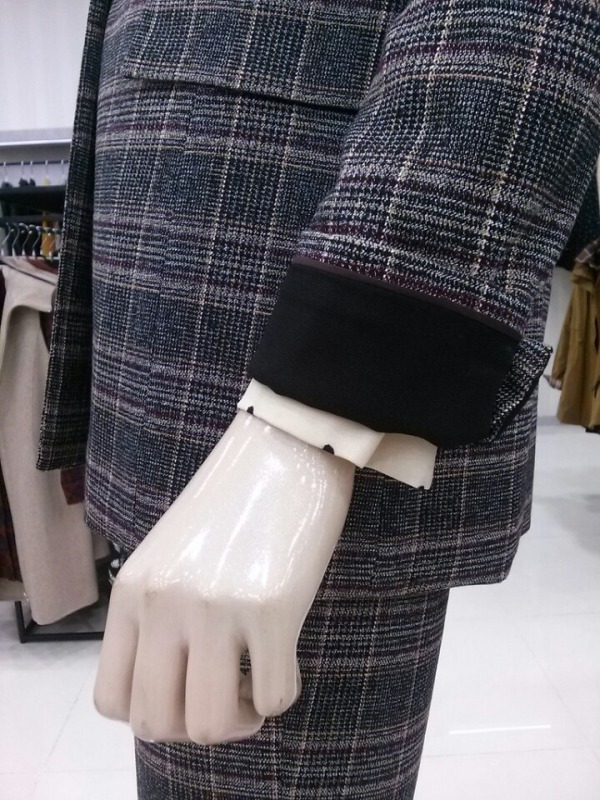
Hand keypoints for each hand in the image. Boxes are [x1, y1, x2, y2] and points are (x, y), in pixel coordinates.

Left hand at [93, 410, 354, 744]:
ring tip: (255, 686)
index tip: (189, 691)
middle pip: (157, 724)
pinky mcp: (271, 606)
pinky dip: (281, 694)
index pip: (112, 700)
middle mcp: (164, 603)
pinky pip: (273, 698)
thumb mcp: (172, 555)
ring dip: (239, 721)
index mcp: (133, 591)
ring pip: (210, 725)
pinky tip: (286, 658)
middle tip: (227, 696)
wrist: (283, 446)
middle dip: (195, 727)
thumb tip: (177, 684)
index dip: (153, 714)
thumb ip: (159, 613)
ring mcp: (215, 607)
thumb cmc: (233, 500)